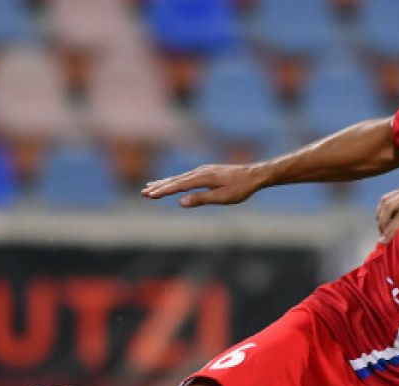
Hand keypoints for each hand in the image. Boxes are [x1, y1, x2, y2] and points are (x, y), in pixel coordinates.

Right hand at [141, 164, 265, 207]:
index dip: (163, 191)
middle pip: (175, 180)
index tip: (150, 195)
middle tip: (143, 193)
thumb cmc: (240, 188)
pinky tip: (171, 183)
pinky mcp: (206, 172)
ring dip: (164, 183)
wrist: (254, 175)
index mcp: (203, 178)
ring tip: (150, 187)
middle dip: (159, 187)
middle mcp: (200, 171)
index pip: (178, 185)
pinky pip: (186, 177)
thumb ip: (201, 199)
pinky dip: (174, 180)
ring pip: (179, 178)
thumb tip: (181, 202)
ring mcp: (202, 170)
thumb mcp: (222, 197)